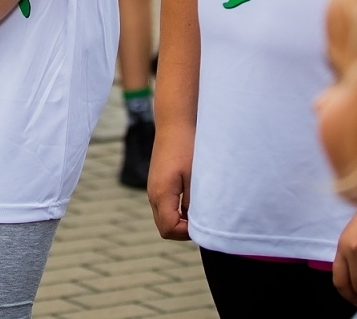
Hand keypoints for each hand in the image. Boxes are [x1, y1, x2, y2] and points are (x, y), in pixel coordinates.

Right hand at [146, 122, 193, 240]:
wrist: (175, 123)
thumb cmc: (188, 147)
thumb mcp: (195, 177)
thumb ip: (194, 203)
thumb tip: (196, 224)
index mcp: (161, 194)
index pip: (169, 229)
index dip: (186, 233)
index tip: (204, 225)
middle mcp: (153, 194)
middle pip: (164, 228)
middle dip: (183, 230)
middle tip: (203, 221)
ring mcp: (153, 189)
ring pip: (163, 218)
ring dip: (180, 220)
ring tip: (199, 210)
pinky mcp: (157, 183)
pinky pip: (164, 206)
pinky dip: (176, 211)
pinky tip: (192, 200)